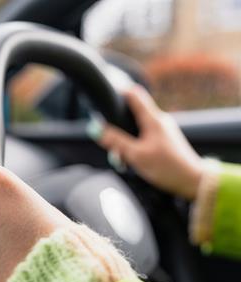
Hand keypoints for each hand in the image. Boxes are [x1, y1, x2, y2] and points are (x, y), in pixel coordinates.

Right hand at [90, 85, 202, 199]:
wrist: (193, 182)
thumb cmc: (168, 168)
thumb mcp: (136, 155)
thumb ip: (115, 141)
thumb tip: (95, 128)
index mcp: (153, 119)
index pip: (133, 94)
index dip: (118, 91)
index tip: (104, 97)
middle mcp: (159, 120)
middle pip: (132, 112)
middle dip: (117, 125)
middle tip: (108, 139)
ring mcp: (163, 130)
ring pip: (137, 127)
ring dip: (125, 139)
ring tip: (120, 157)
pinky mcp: (165, 140)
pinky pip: (144, 136)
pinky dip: (134, 145)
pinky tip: (131, 160)